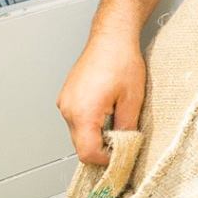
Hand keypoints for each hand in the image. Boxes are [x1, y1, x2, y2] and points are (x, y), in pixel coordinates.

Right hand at [57, 30, 145, 164]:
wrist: (111, 37)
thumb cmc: (121, 62)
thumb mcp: (132, 100)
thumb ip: (127, 129)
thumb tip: (125, 148)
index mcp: (83, 113)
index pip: (88, 154)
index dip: (106, 160)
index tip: (121, 158)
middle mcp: (68, 109)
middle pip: (81, 146)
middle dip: (101, 149)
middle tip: (123, 144)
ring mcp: (65, 102)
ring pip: (78, 134)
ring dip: (96, 135)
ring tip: (117, 124)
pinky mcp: (67, 96)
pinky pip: (76, 120)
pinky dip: (90, 124)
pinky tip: (107, 113)